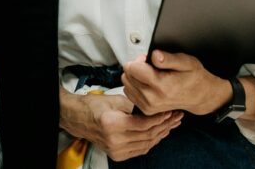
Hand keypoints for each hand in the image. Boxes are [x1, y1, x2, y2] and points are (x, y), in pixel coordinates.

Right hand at [59, 87, 182, 160]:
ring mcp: (116, 150)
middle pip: (147, 135)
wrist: (78, 119)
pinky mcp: (117, 155)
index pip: (144, 124)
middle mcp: (114, 140)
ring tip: (172, 124)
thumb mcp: (115, 99)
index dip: (160, 118)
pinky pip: (140, 150)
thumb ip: (135, 105)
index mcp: (113, 124)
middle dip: (165, 125)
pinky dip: (152, 142)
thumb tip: (156, 106)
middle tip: (176, 116)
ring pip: (147, 144)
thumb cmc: (95, 105)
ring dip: (161, 134)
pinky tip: (160, 133)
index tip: (170, 110)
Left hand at [121, 50, 231, 115]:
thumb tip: (154, 56)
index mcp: (162, 86)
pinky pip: (129, 92)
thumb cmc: (193, 78)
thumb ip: (168, 58)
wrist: (199, 96)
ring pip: (126, 84)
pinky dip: (135, 85)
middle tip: (151, 66)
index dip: (140, 60)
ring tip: (151, 75)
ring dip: (135, 77)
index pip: (132, 68)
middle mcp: (153, 99)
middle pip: (127, 75)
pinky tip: (148, 83)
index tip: (149, 59)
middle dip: (136, 67)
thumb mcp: (186, 62)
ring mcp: (148, 106)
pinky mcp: (146, 110)